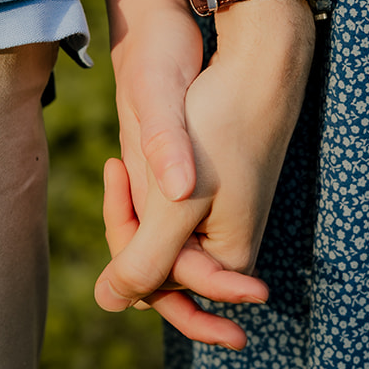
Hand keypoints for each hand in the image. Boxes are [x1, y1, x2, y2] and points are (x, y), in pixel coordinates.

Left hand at [96, 0, 314, 339]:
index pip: (150, 284)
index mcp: (227, 262)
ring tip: (129, 158)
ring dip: (138, 204)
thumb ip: (144, 259)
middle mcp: (227, 250)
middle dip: (129, 222)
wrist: (261, 66)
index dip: (124, 239)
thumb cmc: (222, 127)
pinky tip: (137, 158)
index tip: (120, 169)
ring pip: (156, 235)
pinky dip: (148, 191)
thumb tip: (107, 302)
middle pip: (153, 262)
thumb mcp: (175, 202)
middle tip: (122, 164)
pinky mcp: (216, 201)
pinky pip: (167, 213)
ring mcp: (222, 225)